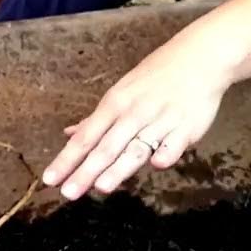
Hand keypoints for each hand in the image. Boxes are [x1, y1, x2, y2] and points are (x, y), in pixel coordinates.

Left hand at [41, 39, 232, 199]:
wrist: (200, 58)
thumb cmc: (156, 77)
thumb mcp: (121, 92)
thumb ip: (96, 120)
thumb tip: (69, 136)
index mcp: (115, 104)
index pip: (85, 137)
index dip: (67, 159)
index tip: (50, 179)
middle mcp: (134, 113)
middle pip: (107, 147)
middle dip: (86, 171)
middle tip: (68, 193)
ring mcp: (161, 120)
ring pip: (137, 148)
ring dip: (119, 168)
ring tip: (101, 187)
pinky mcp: (188, 126)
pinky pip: (175, 143)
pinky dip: (166, 153)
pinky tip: (157, 165)